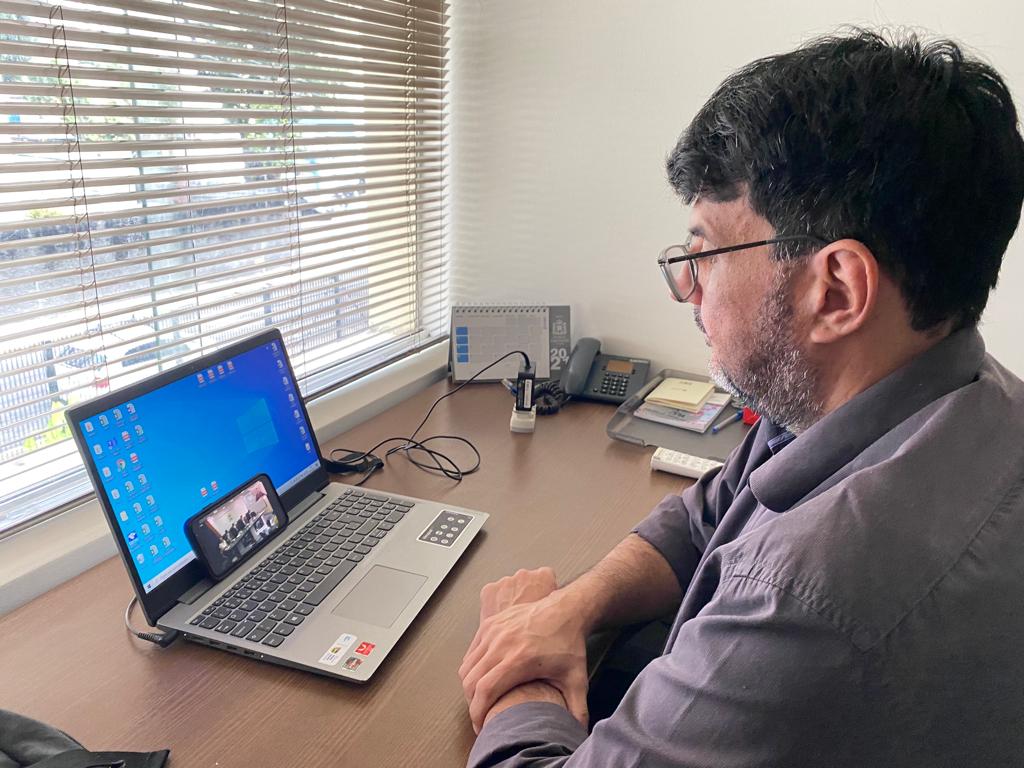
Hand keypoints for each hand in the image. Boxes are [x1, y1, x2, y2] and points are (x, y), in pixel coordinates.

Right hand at [459, 568, 589, 732]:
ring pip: (467, 666)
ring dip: (470, 687)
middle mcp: (502, 644)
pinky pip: (471, 652)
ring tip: (481, 700)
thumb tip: (578, 732)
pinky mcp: (490, 623)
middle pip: (471, 681)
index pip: (485, 691)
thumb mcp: (577, 679)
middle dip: (473, 704)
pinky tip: (482, 677)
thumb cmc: (569, 644)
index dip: (478, 713)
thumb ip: (577, 709)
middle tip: (482, 717)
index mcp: (520, 659)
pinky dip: (471, 668)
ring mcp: (493, 631)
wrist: (566, 609)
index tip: (482, 727)